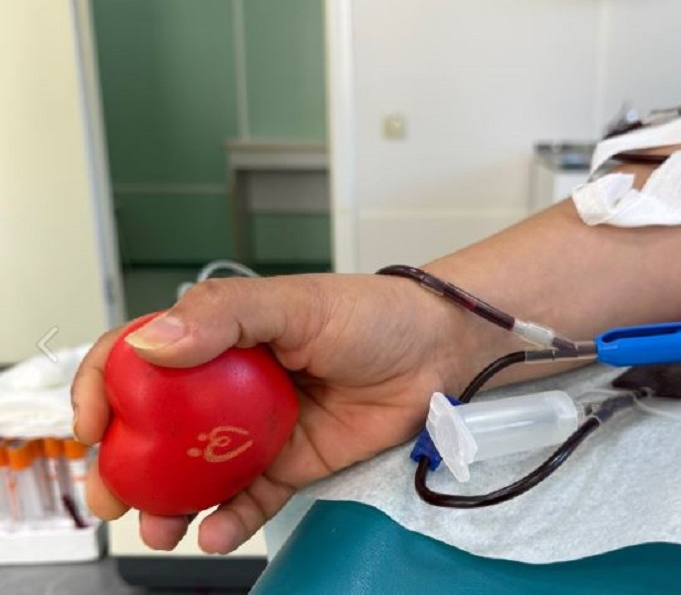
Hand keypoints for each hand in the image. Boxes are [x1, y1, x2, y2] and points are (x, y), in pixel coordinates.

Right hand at [71, 273, 476, 553]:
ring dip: (169, 505)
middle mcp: (230, 387)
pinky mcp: (292, 463)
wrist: (434, 352)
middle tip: (109, 495)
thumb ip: (224, 314)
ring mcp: (258, 429)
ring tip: (159, 528)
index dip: (104, 387)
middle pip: (158, 428)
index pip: (141, 358)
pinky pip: (251, 498)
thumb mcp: (294, 303)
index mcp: (220, 339)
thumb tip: (152, 343)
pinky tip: (215, 533)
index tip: (91, 422)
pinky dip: (229, 520)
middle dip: (124, 465)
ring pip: (197, 473)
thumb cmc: (369, 314)